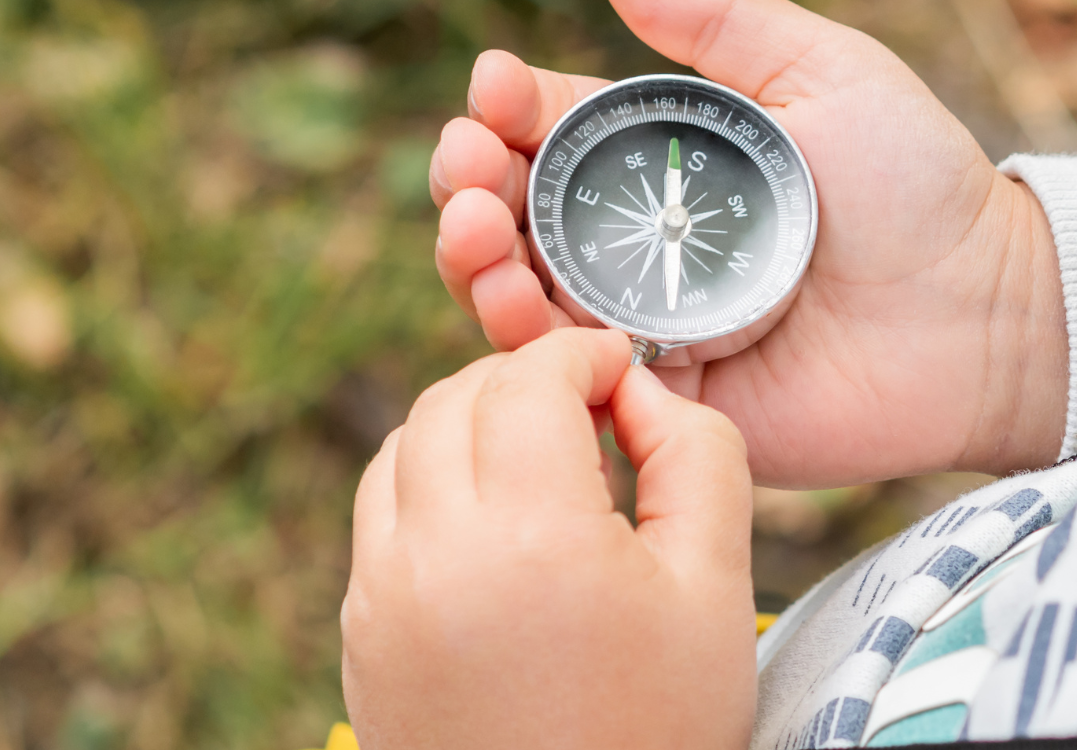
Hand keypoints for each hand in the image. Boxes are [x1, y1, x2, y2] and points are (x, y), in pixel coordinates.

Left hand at [340, 328, 755, 749]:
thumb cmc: (663, 726)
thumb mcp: (715, 587)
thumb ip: (698, 456)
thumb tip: (639, 390)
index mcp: (528, 534)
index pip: (527, 379)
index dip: (580, 353)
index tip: (621, 366)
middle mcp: (431, 555)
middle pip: (451, 401)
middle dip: (520, 382)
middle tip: (588, 409)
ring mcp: (380, 601)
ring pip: (399, 452)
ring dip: (465, 429)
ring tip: (541, 465)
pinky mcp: (361, 641)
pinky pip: (379, 524)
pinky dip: (428, 492)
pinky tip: (496, 530)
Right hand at [430, 0, 1071, 488]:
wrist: (981, 310)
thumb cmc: (917, 184)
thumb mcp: (825, 72)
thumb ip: (728, 24)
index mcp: (665, 163)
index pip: (554, 131)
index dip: (508, 108)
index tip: (495, 89)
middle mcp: (639, 244)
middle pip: (517, 215)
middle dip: (470, 183)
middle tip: (468, 166)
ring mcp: (646, 326)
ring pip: (524, 298)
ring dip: (475, 261)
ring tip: (472, 231)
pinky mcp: (665, 402)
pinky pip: (574, 382)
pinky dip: (528, 349)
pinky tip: (513, 304)